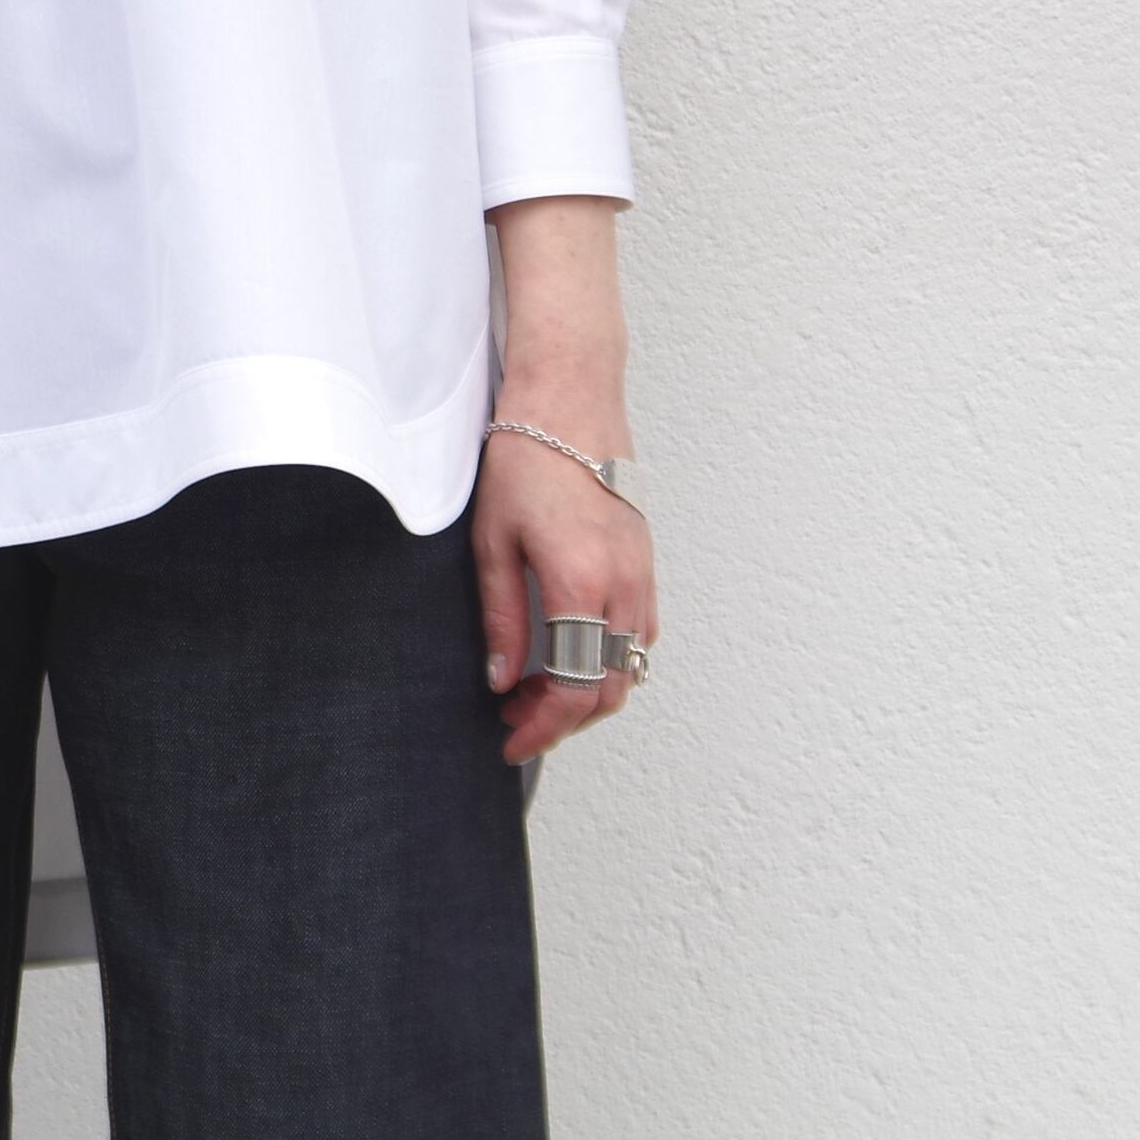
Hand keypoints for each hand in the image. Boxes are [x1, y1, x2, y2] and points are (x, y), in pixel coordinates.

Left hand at [472, 397, 657, 766]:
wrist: (569, 398)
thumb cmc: (524, 459)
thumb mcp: (492, 541)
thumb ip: (501, 616)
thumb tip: (501, 679)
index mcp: (582, 585)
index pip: (575, 689)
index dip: (543, 727)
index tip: (510, 741)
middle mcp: (625, 587)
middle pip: (610, 689)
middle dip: (563, 719)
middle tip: (513, 719)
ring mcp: (644, 574)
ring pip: (631, 666)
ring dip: (589, 693)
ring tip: (534, 691)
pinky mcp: (646, 561)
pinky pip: (640, 633)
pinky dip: (611, 660)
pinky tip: (570, 652)